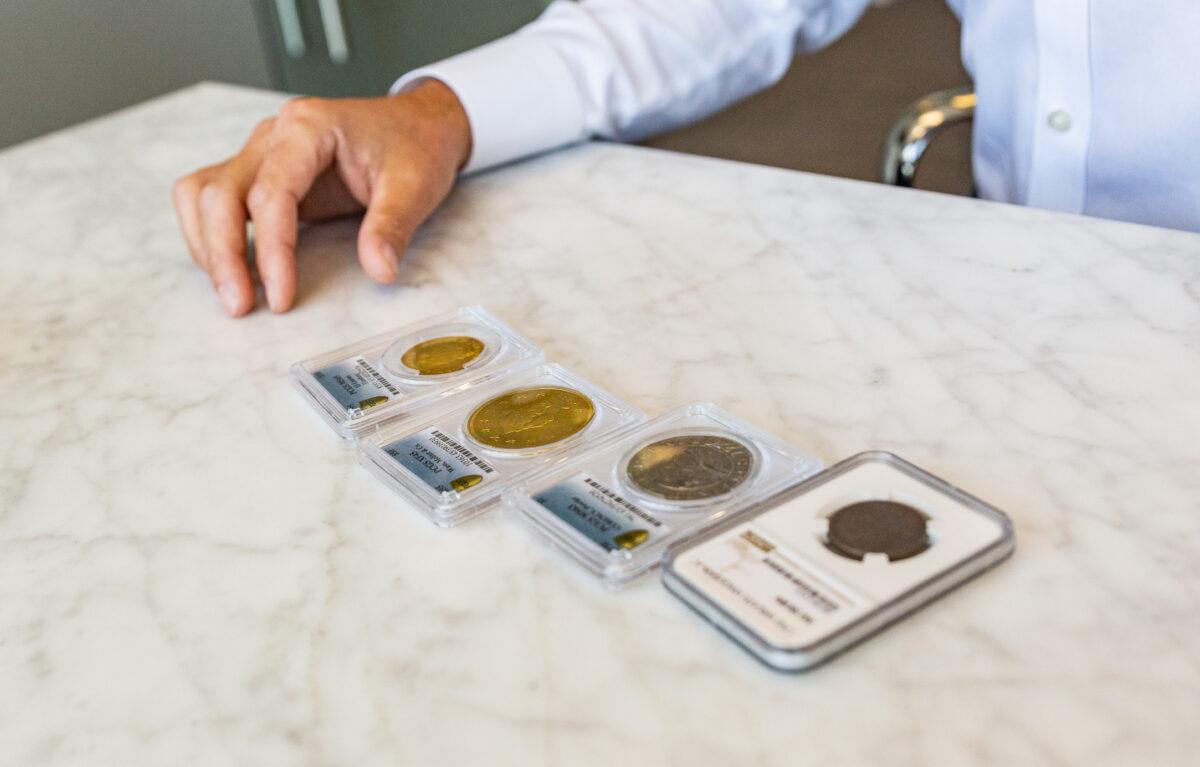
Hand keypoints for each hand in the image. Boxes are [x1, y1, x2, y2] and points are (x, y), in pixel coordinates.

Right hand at [172, 80, 471, 316]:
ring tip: (234, 294)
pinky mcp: (261, 172)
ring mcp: (262, 152)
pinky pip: (215, 199)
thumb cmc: (415, 147)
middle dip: (223, 253)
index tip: (280, 296)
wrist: (418, 125)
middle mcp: (274, 135)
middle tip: (240, 305)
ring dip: (208, 245)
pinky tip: (233, 270)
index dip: (272, 250)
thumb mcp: (415, 186)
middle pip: (220, 192)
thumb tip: (378, 271)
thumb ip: (392, 227)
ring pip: (204, 194)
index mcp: (308, 128)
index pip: (271, 193)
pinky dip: (211, 235)